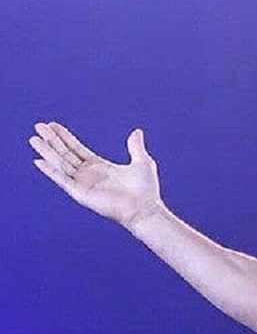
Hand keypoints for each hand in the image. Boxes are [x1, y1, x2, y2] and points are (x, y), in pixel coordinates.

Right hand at [30, 122, 162, 228]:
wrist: (145, 208)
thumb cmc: (145, 189)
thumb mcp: (141, 162)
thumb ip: (135, 147)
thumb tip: (137, 131)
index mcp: (99, 167)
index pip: (76, 149)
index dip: (65, 137)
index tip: (53, 125)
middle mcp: (88, 175)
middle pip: (65, 154)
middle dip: (52, 140)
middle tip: (38, 126)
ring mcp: (83, 184)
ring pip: (60, 164)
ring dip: (47, 151)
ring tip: (34, 139)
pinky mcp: (80, 193)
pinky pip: (62, 180)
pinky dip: (50, 171)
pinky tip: (39, 161)